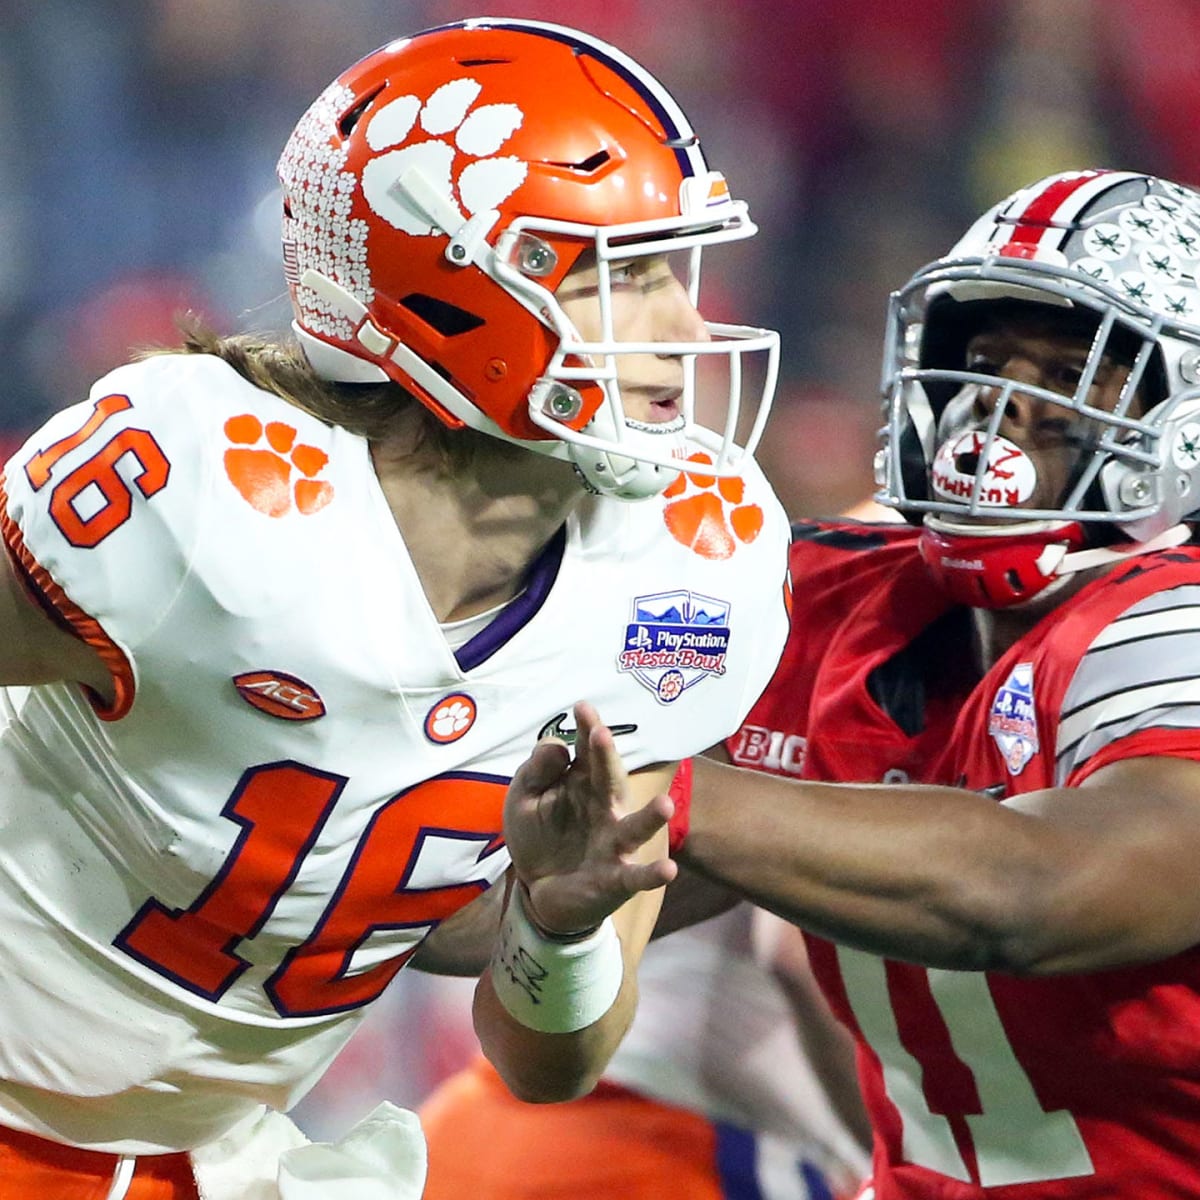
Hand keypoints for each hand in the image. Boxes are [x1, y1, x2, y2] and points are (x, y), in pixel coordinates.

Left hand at [503, 701, 676, 936]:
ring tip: (665, 805)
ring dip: (652, 817)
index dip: (587, 729)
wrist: (538, 890)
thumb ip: (536, 771)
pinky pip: (636, 876)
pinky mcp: (615, 878)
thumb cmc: (539, 834)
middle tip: (601, 734)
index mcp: (583, 783)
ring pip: (636, 827)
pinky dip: (653, 875)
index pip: (588, 752)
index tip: (581, 706)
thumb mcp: (524, 798)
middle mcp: (605, 808)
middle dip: (607, 758)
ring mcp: (614, 843)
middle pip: (610, 779)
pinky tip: (668, 871)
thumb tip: (559, 746)